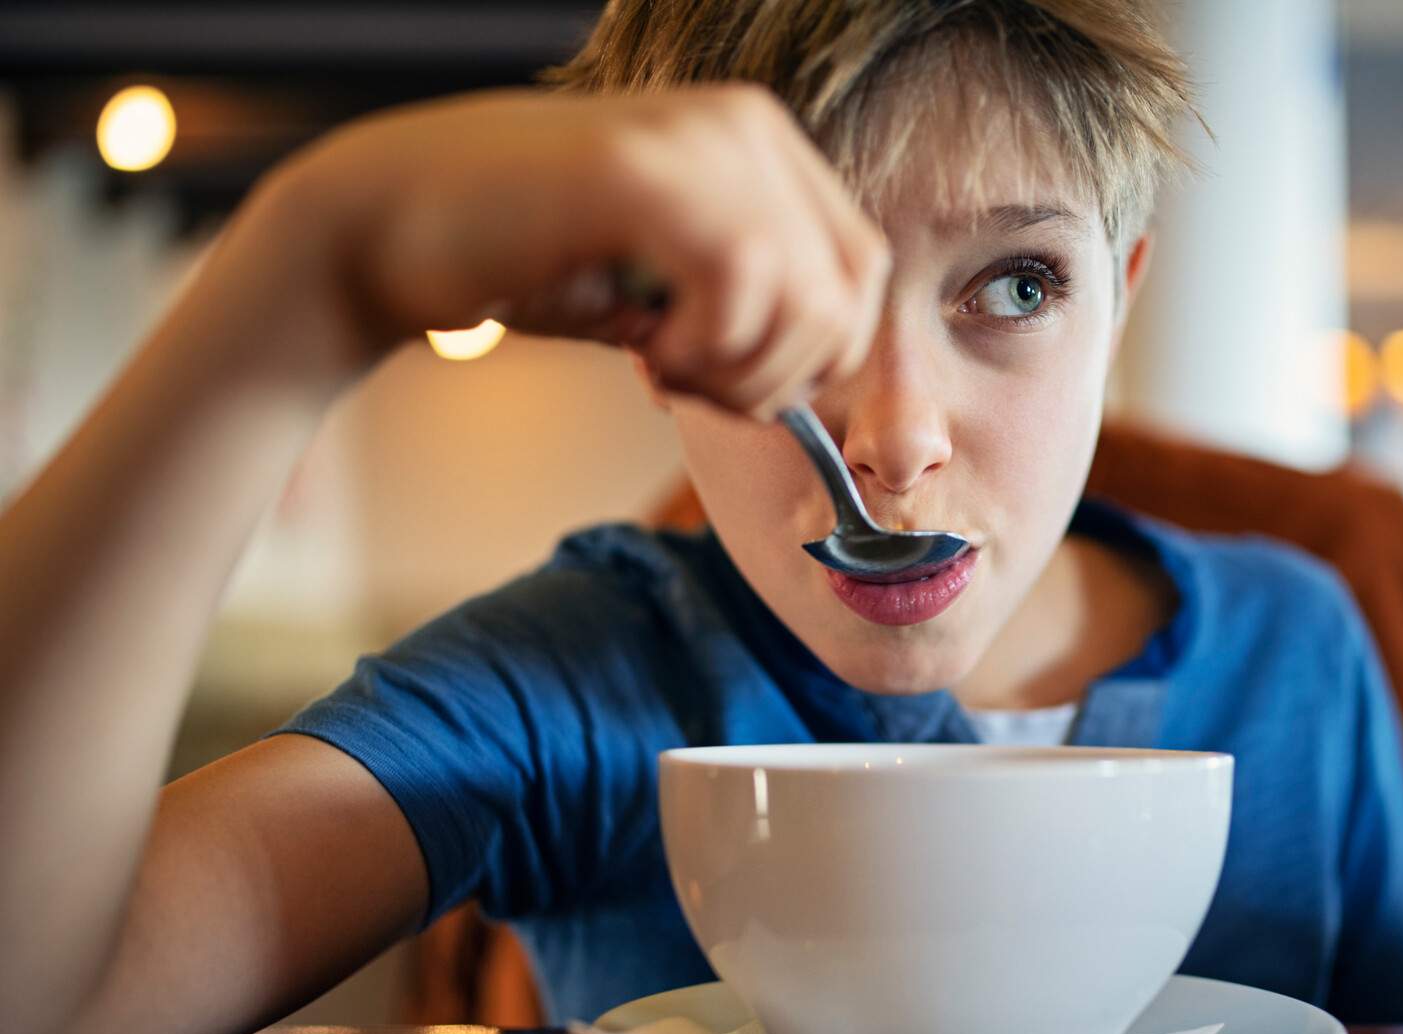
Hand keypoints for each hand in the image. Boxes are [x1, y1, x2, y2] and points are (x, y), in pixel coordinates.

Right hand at [257, 84, 888, 417]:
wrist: (389, 230)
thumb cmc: (528, 264)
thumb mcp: (670, 289)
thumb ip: (754, 313)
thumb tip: (824, 389)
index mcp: (760, 144)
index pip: (863, 272)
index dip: (815, 357)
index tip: (726, 381)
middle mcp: (744, 125)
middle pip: (846, 297)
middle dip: (779, 376)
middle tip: (689, 385)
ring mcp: (698, 140)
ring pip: (807, 302)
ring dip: (737, 371)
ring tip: (660, 367)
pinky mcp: (644, 172)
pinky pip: (742, 287)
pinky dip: (702, 350)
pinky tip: (643, 347)